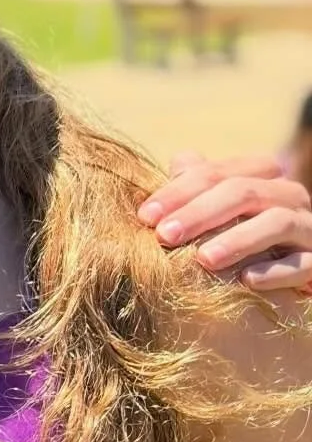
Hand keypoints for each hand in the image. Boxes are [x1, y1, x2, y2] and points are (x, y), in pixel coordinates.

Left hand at [137, 151, 311, 291]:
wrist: (289, 274)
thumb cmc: (238, 237)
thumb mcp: (216, 209)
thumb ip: (197, 184)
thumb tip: (180, 161)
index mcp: (260, 177)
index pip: (215, 174)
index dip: (177, 192)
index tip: (145, 217)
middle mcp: (288, 196)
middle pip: (243, 192)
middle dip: (199, 213)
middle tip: (164, 236)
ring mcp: (309, 228)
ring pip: (277, 222)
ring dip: (238, 240)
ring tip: (204, 260)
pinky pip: (305, 263)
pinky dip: (276, 271)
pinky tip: (246, 280)